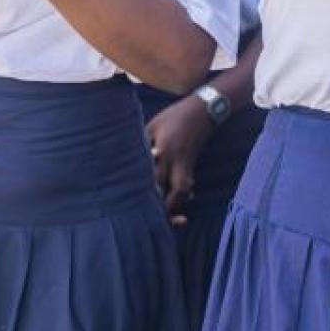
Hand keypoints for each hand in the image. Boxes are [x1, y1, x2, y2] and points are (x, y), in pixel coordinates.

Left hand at [147, 95, 214, 225]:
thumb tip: (127, 161)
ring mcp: (186, 164)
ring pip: (184, 191)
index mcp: (164, 151)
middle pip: (175, 192)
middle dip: (167, 208)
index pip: (155, 179)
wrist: (202, 111)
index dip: (147, 194)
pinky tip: (180, 202)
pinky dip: (183, 196)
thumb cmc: (173, 117)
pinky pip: (188, 186)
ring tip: (171, 216)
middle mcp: (176, 161)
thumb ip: (143, 145)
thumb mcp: (153, 126)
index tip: (135, 206)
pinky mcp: (191, 165)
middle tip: (155, 219)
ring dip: (177, 204)